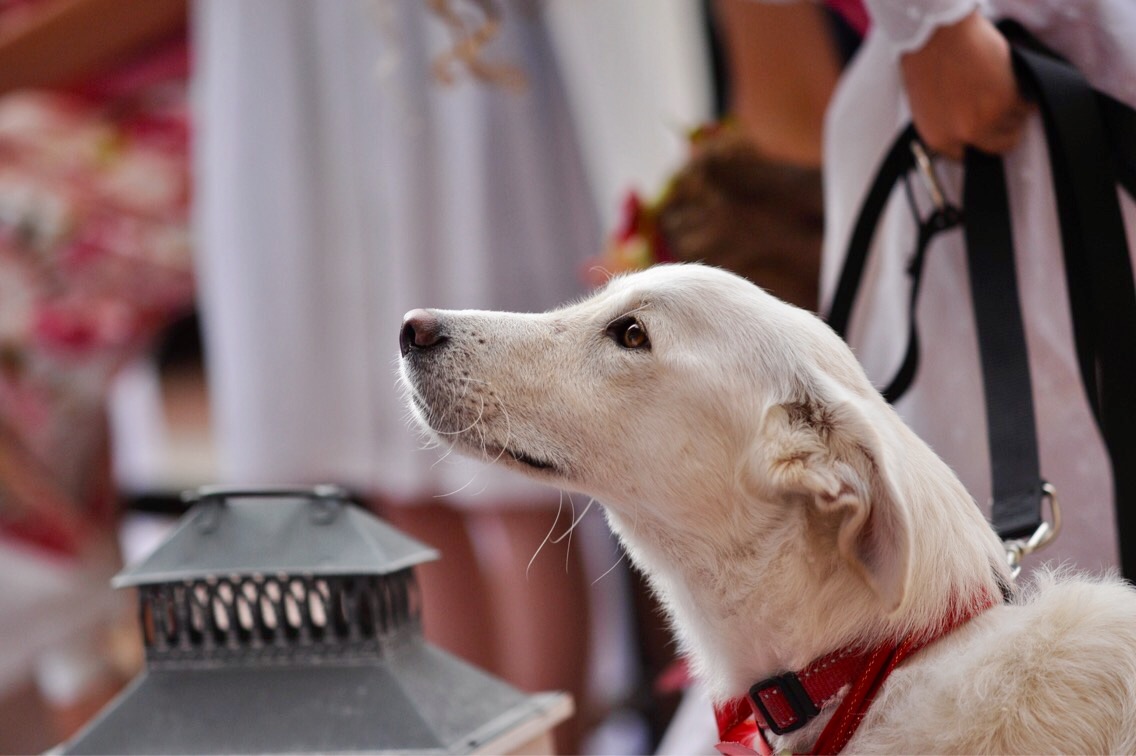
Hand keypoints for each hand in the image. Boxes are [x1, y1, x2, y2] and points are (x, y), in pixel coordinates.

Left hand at [899, 9, 1032, 158]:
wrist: (936, 36)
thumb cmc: (927, 62)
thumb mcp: (927, 106)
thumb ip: (947, 125)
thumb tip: (965, 130)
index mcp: (939, 139)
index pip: (967, 156)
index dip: (979, 142)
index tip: (986, 134)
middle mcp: (964, 135)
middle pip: (998, 147)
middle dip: (1003, 132)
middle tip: (1005, 115)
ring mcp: (988, 120)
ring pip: (1015, 126)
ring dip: (1014, 111)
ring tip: (1002, 90)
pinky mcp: (1007, 101)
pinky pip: (1026, 106)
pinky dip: (1024, 96)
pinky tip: (1013, 82)